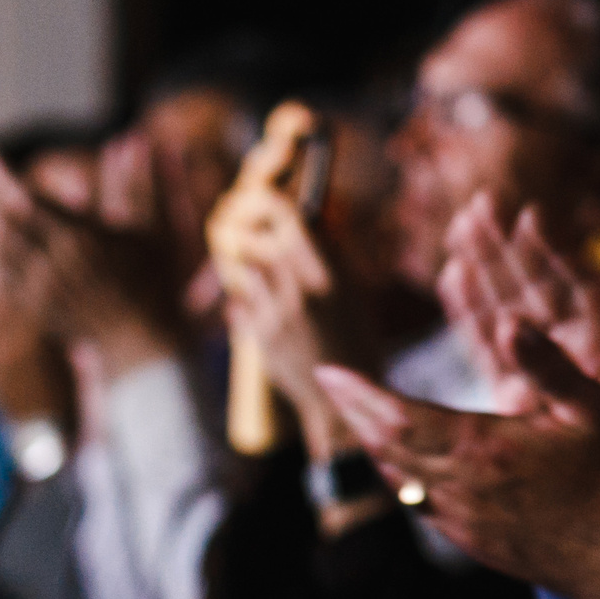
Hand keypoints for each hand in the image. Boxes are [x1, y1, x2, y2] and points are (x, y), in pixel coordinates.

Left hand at [0, 147, 177, 380]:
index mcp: (86, 242)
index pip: (27, 201)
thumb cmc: (160, 281)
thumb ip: (145, 182)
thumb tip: (135, 137)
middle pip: (2, 221)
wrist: (149, 343)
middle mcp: (56, 265)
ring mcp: (41, 289)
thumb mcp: (162, 228)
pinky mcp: (34, 306)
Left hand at [209, 114, 377, 454]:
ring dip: (253, 268)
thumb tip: (310, 220)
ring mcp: (272, 315)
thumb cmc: (359, 343)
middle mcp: (297, 292)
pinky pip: (240, 302)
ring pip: (245, 271)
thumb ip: (330, 259)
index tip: (265, 193)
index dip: (271, 201)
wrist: (345, 405)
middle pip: (257, 241)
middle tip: (257, 224)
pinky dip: (249, 302)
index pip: (290, 220)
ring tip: (271, 278)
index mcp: (331, 277)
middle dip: (255, 232)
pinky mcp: (256, 337)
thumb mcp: (355, 294)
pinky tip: (267, 313)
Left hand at [316, 319, 599, 598]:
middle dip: (358, 415)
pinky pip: (423, 507)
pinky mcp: (478, 545)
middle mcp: (462, 490)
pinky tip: (414, 469)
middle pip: (387, 450)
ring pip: (401, 482)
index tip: (329, 372)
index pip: (397, 418)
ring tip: (368, 420)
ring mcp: (466, 524)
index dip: (358, 394)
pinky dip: (406, 479)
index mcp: (484, 451)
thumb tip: (508, 319)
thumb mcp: (594, 409)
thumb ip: (546, 363)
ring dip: (379, 448)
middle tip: (338, 388)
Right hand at [439, 197, 599, 418]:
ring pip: (507, 313)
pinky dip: (470, 317)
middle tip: (481, 204)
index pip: (580, 288)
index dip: (556, 250)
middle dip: (508, 248)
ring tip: (460, 228)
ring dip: (484, 271)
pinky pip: (489, 353)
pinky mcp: (518, 402)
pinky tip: (453, 279)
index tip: (533, 212)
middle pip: (536, 290)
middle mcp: (576, 353)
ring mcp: (545, 375)